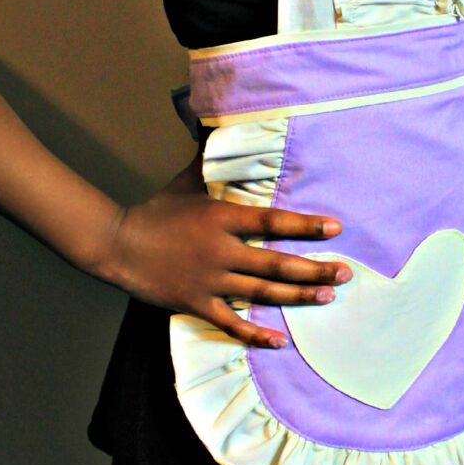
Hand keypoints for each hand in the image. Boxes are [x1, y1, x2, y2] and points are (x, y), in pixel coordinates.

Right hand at [93, 164, 352, 348]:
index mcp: (221, 219)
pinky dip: (256, 334)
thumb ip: (212, 160)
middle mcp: (221, 251)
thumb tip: (220, 123)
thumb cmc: (157, 211)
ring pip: (263, 292)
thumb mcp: (187, 181)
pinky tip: (279, 340)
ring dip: (298, 296)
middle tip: (345, 273)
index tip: (335, 228)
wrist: (118, 244)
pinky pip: (232, 323)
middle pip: (276, 263)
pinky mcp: (197, 303)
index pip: (272, 221)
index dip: (305, 225)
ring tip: (328, 297)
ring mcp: (210, 281)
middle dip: (315, 270)